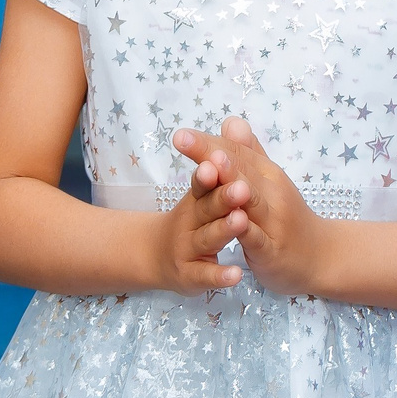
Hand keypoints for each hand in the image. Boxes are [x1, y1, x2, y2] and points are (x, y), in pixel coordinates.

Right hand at [147, 151, 249, 295]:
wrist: (156, 256)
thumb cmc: (190, 220)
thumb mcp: (202, 191)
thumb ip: (220, 162)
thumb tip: (235, 122)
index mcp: (196, 199)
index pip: (203, 181)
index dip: (210, 172)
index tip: (218, 159)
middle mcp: (189, 221)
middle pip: (207, 207)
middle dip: (223, 197)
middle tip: (240, 188)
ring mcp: (188, 249)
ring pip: (207, 239)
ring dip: (223, 230)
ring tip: (240, 222)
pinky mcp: (191, 276)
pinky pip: (206, 275)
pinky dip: (219, 275)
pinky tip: (236, 275)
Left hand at [172, 117, 323, 293]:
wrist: (321, 256)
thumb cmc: (286, 217)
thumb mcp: (269, 182)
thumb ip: (248, 153)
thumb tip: (230, 121)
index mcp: (266, 174)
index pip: (235, 152)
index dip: (207, 142)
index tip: (180, 134)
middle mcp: (271, 192)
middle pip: (239, 169)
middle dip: (211, 154)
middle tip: (184, 139)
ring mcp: (274, 221)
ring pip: (250, 200)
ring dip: (231, 183)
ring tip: (212, 167)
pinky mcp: (273, 249)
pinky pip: (257, 239)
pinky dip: (245, 230)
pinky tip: (233, 222)